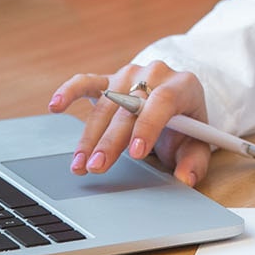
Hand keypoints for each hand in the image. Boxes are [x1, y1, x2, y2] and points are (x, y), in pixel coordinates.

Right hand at [48, 61, 211, 185]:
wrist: (177, 103)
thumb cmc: (187, 127)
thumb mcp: (198, 144)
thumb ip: (194, 162)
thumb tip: (185, 179)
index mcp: (182, 86)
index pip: (162, 102)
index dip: (147, 127)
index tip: (135, 153)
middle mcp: (154, 74)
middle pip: (128, 107)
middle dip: (111, 140)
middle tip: (98, 167)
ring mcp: (129, 74)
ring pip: (105, 104)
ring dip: (89, 136)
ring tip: (80, 164)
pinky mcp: (109, 80)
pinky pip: (86, 82)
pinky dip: (69, 92)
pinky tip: (55, 106)